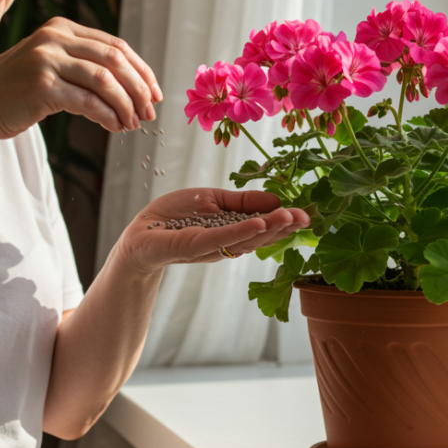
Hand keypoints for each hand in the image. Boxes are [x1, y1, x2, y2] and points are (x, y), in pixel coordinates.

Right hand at [0, 17, 161, 138]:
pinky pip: (88, 102)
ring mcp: (46, 60)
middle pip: (115, 59)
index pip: (115, 45)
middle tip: (151, 112)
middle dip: (139, 88)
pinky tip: (116, 127)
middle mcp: (54, 38)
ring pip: (105, 80)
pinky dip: (108, 116)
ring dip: (126, 105)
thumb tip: (133, 83)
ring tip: (134, 123)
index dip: (141, 70)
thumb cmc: (17, 91)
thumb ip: (83, 63)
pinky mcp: (42, 86)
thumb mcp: (50, 64)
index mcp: (61, 28)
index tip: (155, 92)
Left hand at [117, 188, 310, 271]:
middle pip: (260, 237)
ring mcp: (211, 247)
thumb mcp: (214, 200)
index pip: (264, 227)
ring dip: (269, 228)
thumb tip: (278, 201)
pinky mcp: (193, 246)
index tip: (307, 215)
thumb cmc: (174, 216)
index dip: (285, 222)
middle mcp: (226, 243)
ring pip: (245, 239)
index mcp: (233, 230)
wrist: (139, 231)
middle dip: (284, 227)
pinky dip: (240, 231)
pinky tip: (258, 224)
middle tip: (307, 219)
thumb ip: (244, 201)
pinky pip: (220, 239)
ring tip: (290, 217)